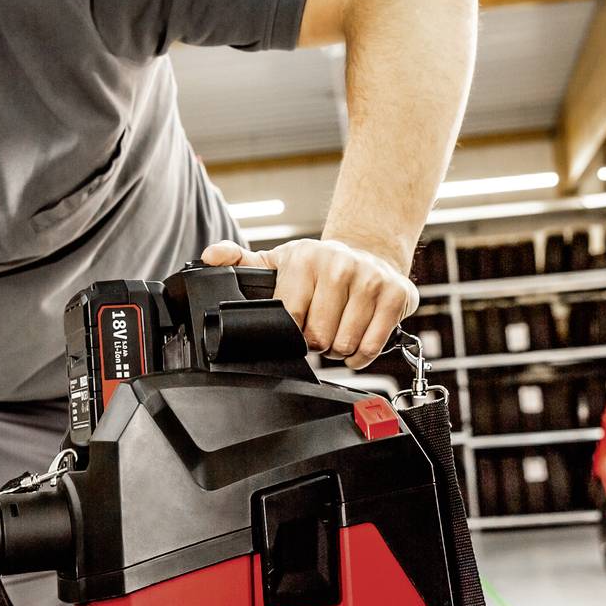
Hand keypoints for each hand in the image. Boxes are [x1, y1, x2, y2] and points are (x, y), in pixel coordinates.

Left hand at [200, 236, 417, 368]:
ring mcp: (370, 280)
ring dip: (337, 350)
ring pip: (344, 344)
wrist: (370, 250)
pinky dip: (361, 355)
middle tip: (318, 331)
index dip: (290, 332)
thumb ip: (241, 261)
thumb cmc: (320, 263)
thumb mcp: (280, 260)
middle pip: (317, 337)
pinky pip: (371, 346)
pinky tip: (355, 341)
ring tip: (336, 332)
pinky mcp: (396, 295)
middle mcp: (339, 266)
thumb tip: (209, 257)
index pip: (289, 318)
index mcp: (306, 259)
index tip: (296, 326)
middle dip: (315, 344)